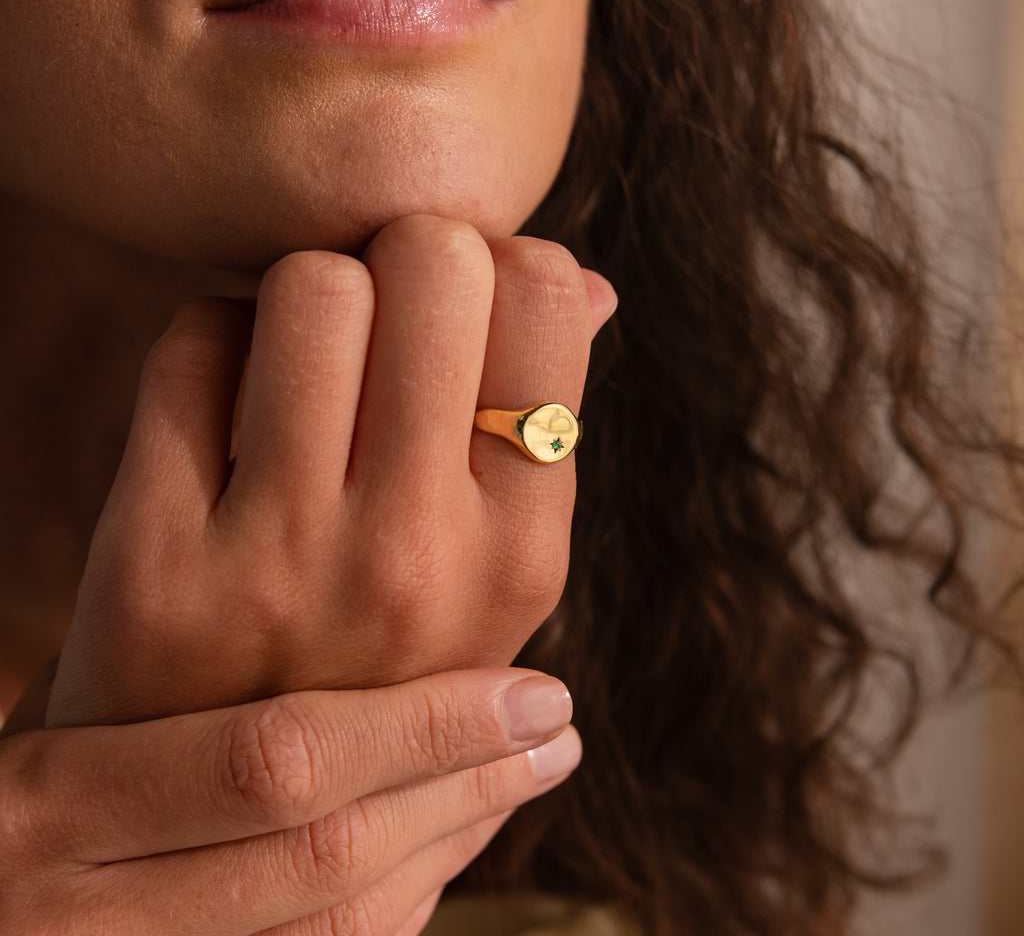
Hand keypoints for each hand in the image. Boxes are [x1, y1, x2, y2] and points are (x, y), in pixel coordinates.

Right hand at [2, 668, 580, 935]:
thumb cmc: (20, 783)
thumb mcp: (62, 712)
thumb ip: (179, 670)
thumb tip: (346, 581)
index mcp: (53, 802)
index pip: (277, 761)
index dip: (423, 727)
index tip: (529, 688)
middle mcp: (88, 916)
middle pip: (329, 854)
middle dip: (465, 785)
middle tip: (557, 724)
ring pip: (340, 927)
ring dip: (455, 840)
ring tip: (532, 769)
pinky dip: (409, 898)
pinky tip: (458, 834)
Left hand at [48, 215, 614, 725]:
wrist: (237, 815)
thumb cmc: (383, 664)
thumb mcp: (494, 576)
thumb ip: (544, 427)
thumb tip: (594, 285)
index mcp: (522, 553)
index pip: (546, 298)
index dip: (501, 264)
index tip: (468, 304)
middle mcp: (417, 556)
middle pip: (432, 260)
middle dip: (408, 254)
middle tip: (388, 310)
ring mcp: (284, 562)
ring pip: (310, 287)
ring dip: (307, 295)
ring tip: (309, 358)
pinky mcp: (157, 559)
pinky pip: (193, 344)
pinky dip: (212, 341)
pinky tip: (226, 403)